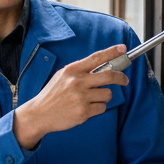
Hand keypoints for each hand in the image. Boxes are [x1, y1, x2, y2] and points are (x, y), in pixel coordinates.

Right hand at [12, 45, 129, 149]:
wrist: (39, 114)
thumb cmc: (52, 95)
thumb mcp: (62, 77)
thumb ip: (80, 71)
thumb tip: (102, 67)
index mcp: (72, 70)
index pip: (96, 58)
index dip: (112, 52)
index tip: (122, 49)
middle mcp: (77, 82)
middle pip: (110, 75)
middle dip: (121, 78)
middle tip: (124, 80)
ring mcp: (81, 97)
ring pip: (107, 94)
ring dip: (104, 97)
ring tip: (92, 100)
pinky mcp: (83, 112)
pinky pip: (102, 108)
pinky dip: (97, 108)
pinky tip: (86, 109)